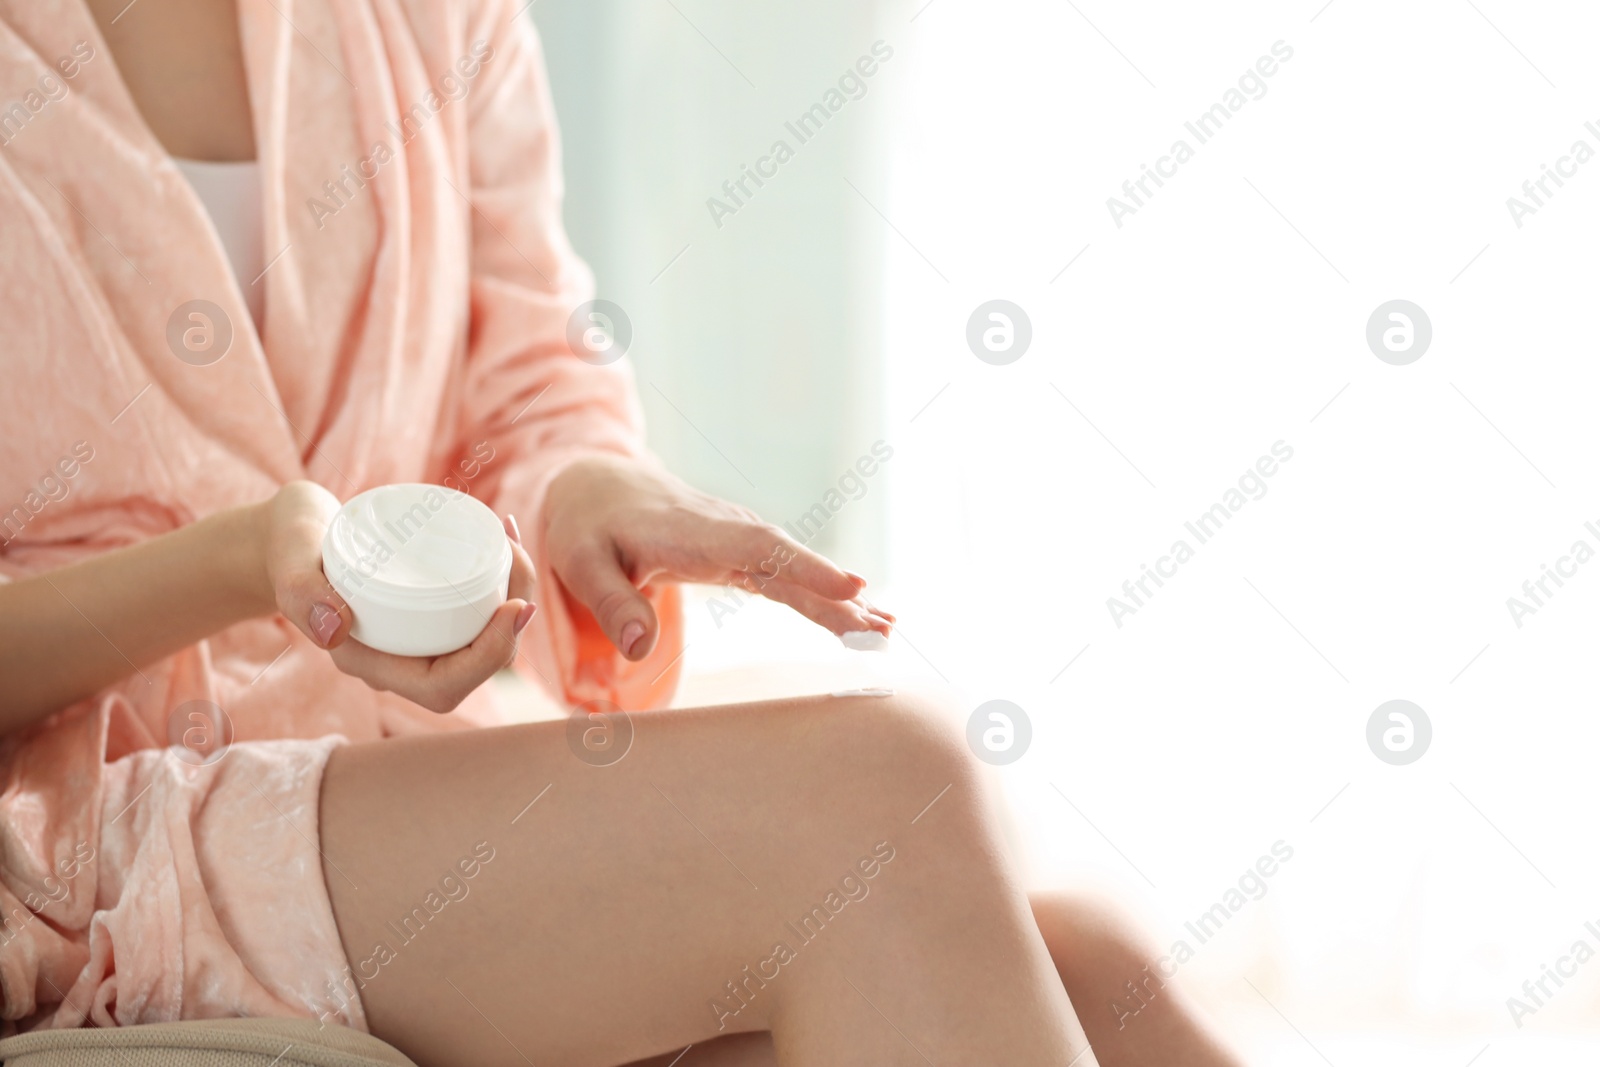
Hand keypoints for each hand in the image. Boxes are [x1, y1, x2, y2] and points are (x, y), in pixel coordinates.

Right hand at [257, 480, 536, 712]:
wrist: (290, 535)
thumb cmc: (289, 545)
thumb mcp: (288, 558)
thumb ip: (299, 591)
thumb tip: (337, 628)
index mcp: (369, 663)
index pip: (443, 686)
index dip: (488, 657)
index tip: (514, 606)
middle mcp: (399, 660)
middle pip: (476, 665)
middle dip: (513, 622)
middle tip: (516, 556)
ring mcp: (416, 639)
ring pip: (483, 639)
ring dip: (512, 596)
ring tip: (511, 543)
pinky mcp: (430, 613)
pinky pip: (476, 613)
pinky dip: (499, 582)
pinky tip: (505, 541)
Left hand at [541, 454, 894, 660]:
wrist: (599, 487)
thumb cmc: (589, 527)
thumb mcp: (581, 564)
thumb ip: (611, 603)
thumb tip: (640, 650)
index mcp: (691, 531)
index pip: (756, 548)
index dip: (805, 568)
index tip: (851, 588)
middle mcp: (727, 530)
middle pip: (791, 563)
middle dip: (838, 596)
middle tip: (882, 629)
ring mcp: (740, 540)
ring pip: (798, 570)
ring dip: (843, 600)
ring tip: (886, 631)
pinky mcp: (745, 553)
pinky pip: (790, 576)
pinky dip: (826, 597)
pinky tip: (863, 618)